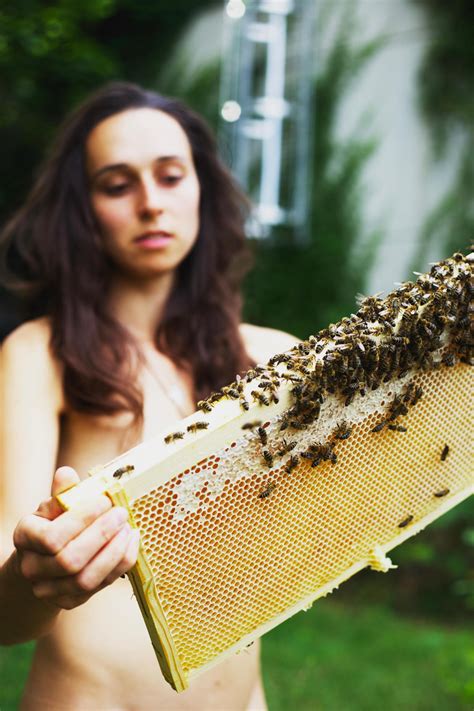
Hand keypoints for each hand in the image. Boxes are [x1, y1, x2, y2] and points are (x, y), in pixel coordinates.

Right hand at [12, 466, 139, 609]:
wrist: (44, 560)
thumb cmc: (52, 525)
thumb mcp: (53, 506)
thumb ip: (62, 493)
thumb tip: (67, 474)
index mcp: (24, 538)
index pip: (52, 537)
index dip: (82, 519)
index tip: (105, 500)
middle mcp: (32, 569)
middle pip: (70, 561)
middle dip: (102, 535)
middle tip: (122, 513)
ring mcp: (49, 590)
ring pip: (86, 580)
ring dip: (114, 553)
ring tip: (129, 529)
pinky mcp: (70, 602)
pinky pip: (100, 587)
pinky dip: (121, 564)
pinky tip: (131, 542)